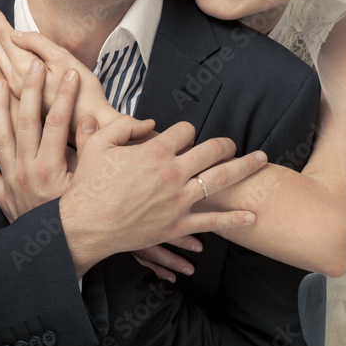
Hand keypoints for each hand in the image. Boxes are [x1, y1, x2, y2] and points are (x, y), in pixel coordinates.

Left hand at [0, 9, 115, 128]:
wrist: (89, 122)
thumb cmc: (81, 89)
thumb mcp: (63, 59)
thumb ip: (38, 44)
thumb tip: (15, 34)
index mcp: (22, 68)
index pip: (6, 40)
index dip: (0, 24)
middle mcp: (14, 81)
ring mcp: (17, 93)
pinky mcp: (24, 100)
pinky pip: (5, 75)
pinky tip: (0, 61)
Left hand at [0, 58, 78, 221]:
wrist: (57, 255)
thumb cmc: (79, 221)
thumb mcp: (90, 186)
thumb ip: (91, 152)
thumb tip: (90, 121)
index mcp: (50, 167)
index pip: (56, 121)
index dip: (63, 95)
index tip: (68, 74)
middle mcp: (25, 170)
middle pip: (25, 121)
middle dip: (29, 90)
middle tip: (33, 66)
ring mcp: (10, 181)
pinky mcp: (2, 195)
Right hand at [59, 119, 266, 276]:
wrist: (85, 224)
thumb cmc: (88, 184)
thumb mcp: (97, 145)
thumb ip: (122, 127)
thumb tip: (146, 121)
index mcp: (154, 151)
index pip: (184, 131)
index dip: (185, 130)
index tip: (184, 134)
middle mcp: (172, 173)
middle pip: (211, 150)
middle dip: (225, 144)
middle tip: (232, 144)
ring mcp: (178, 200)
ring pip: (221, 180)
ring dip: (244, 168)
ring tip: (260, 162)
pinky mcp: (177, 225)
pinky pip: (212, 222)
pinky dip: (234, 219)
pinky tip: (252, 216)